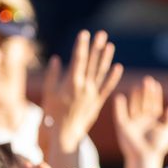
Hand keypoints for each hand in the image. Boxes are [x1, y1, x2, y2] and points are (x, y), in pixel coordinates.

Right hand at [42, 31, 123, 154]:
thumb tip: (57, 59)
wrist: (65, 134)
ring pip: (101, 73)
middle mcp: (84, 87)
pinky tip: (118, 67)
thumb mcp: (49, 94)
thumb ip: (52, 76)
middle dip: (96, 47)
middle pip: (91, 63)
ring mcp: (92, 94)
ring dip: (106, 58)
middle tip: (101, 33)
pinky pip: (107, 88)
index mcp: (71, 83)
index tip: (84, 33)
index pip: (78, 59)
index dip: (81, 45)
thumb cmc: (53, 114)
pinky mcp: (98, 103)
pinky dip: (113, 78)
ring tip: (110, 45)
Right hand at [113, 76, 167, 164]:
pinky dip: (119, 106)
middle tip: (147, 80)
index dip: (154, 94)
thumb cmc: (158, 147)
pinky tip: (120, 97)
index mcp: (153, 119)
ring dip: (134, 96)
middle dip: (145, 91)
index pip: (153, 103)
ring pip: (133, 105)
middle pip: (143, 101)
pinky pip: (120, 113)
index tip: (155, 84)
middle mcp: (142, 119)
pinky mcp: (122, 126)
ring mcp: (132, 122)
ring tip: (136, 86)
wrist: (144, 158)